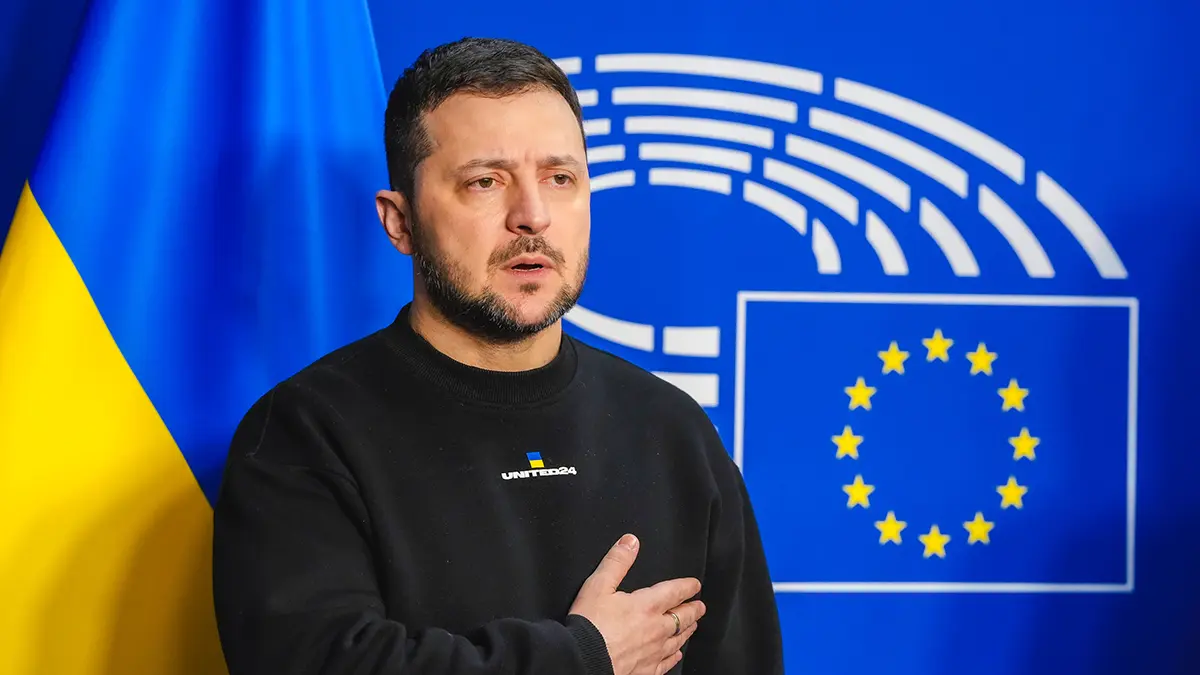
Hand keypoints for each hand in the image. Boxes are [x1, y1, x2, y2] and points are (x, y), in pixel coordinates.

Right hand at [569, 534, 705, 674]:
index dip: (688, 586)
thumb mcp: (598, 586)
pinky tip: (676, 654)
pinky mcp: (647, 670)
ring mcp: (654, 652)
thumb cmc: (589, 626)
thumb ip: (616, 562)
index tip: (695, 585)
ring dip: (687, 630)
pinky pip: (667, 663)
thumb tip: (630, 542)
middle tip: (700, 606)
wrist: (583, 662)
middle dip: (693, 610)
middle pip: (683, 617)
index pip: (675, 592)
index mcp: (646, 605)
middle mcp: (656, 629)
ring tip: (693, 626)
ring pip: (678, 639)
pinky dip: (674, 656)